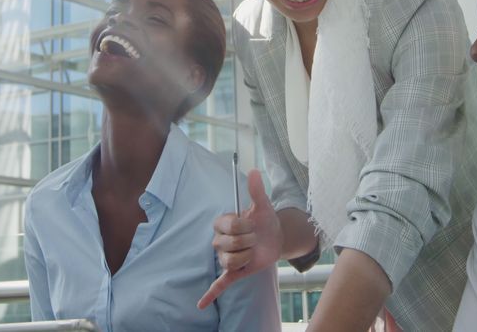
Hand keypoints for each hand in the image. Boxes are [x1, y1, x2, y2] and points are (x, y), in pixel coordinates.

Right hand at [197, 169, 281, 308]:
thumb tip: (253, 171)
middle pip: (229, 245)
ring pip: (229, 262)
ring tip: (252, 251)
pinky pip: (219, 284)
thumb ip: (256, 190)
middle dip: (248, 242)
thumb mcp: (263, 205)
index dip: (244, 226)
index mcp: (223, 223)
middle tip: (255, 238)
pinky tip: (201, 304)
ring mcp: (225, 257)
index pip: (229, 227)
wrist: (275, 237)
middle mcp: (220, 240)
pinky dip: (210, 294)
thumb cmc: (265, 219)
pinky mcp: (233, 272)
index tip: (252, 223)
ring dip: (247, 257)